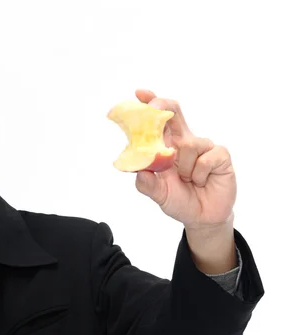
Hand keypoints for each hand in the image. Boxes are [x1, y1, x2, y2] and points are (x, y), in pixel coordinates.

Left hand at [133, 89, 236, 229]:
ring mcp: (204, 147)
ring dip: (184, 167)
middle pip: (175, 114)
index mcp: (166, 147)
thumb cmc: (179, 200)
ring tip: (188, 180)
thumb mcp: (159, 194)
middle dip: (163, 106)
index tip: (140, 93)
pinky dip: (200, 173)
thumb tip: (139, 171)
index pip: (158, 122)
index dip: (151, 104)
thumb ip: (147, 184)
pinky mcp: (220, 155)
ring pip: (189, 144)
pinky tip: (202, 181)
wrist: (202, 217)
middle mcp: (184, 142)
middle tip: (155, 107)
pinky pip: (206, 158)